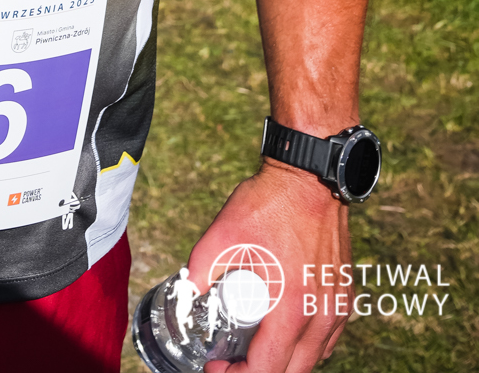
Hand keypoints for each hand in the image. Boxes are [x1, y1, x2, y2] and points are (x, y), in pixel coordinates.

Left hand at [189, 162, 350, 370]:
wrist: (310, 177)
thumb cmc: (269, 203)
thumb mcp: (224, 232)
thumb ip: (201, 267)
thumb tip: (187, 292)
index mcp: (291, 305)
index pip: (268, 367)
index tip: (216, 368)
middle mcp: (320, 314)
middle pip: (293, 372)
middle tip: (232, 363)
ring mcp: (336, 307)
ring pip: (313, 359)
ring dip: (283, 362)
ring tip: (254, 349)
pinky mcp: (343, 296)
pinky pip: (327, 340)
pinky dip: (305, 347)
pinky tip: (284, 334)